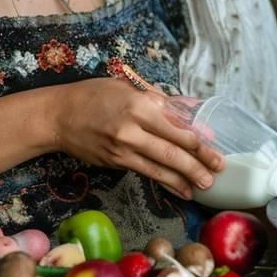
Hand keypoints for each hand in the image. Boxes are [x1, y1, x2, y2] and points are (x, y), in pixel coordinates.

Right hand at [52, 78, 223, 199]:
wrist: (59, 115)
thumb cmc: (95, 96)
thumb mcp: (129, 87)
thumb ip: (160, 100)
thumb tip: (191, 112)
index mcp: (141, 104)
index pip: (178, 124)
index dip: (200, 138)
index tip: (215, 146)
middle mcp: (133, 127)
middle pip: (174, 148)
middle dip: (199, 162)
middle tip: (218, 170)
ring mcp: (123, 147)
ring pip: (162, 166)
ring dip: (185, 178)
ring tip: (204, 185)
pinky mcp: (116, 162)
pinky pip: (147, 173)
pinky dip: (166, 182)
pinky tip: (180, 189)